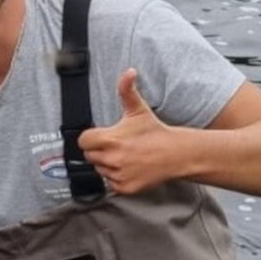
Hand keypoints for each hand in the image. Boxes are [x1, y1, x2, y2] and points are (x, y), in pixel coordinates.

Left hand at [78, 69, 178, 193]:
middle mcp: (113, 159)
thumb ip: (127, 90)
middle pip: (89, 156)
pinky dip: (116, 177)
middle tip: (116, 146)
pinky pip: (109, 183)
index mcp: (111, 139)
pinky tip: (130, 167)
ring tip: (125, 156)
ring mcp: (118, 175)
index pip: (83, 141)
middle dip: (99, 150)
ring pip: (99, 170)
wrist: (177, 154)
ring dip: (107, 164)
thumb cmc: (155, 132)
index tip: (101, 136)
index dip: (90, 138)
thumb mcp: (138, 110)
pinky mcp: (124, 187)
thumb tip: (128, 72)